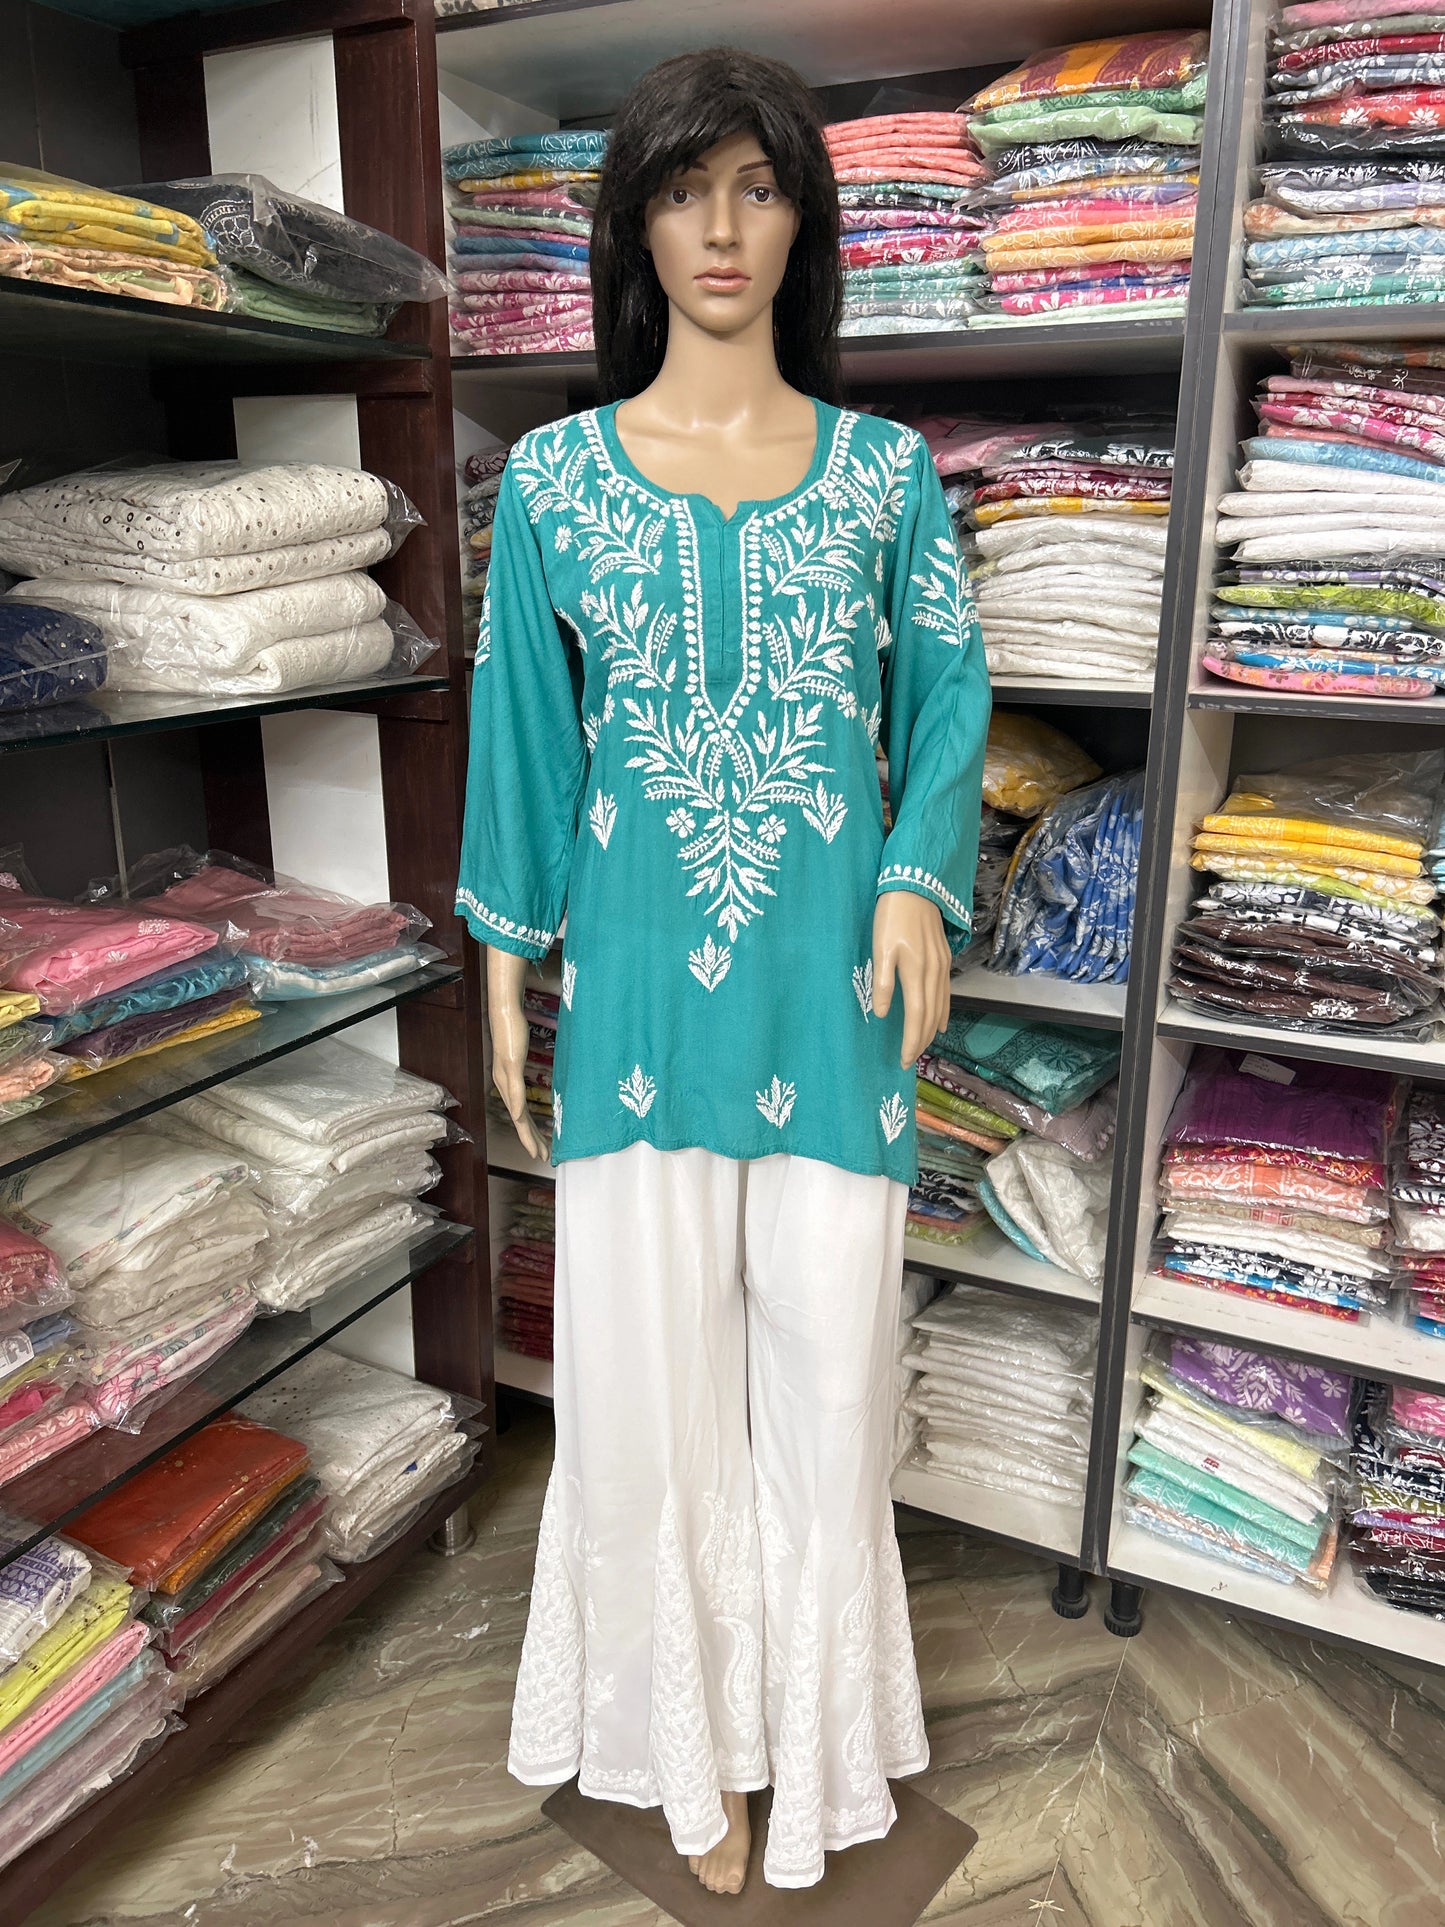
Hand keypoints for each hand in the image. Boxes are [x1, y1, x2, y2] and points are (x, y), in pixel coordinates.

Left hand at [486, 945, 545, 1161]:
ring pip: (516, 1112)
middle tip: (542, 1156)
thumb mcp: (520, 1052)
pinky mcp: (509, 1067)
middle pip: (519, 1120)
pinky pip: (514, 1091)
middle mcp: (504, 1084)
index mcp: (508, 1084)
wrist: (504, 1013)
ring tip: (537, 1149)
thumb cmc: (513, 1030)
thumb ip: (523, 1064)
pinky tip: (521, 1119)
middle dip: (531, 1140)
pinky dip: (517, 1107)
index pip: (520, 1115)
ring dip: (526, 1132)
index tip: (540, 1146)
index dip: (530, 1132)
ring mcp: (506, 1077)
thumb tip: (529, 1069)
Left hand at [871, 892, 951, 1068]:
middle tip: (910, 1059)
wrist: (915, 886)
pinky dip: (942, 1012)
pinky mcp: (944, 958)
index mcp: (916, 972)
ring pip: (940, 1006)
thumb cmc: (892, 916)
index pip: (916, 1017)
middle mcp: (934, 973)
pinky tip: (939, 1021)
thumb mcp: (880, 948)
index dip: (910, 1041)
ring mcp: (942, 966)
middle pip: (931, 1016)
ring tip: (922, 1047)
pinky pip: (946, 993)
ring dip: (931, 1029)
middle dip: (921, 1041)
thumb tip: (883, 1013)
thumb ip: (883, 982)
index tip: (903, 1060)